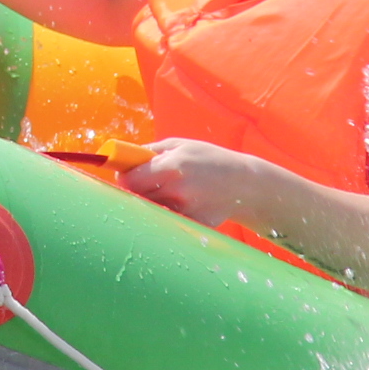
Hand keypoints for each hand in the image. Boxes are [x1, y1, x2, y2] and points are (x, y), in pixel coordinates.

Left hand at [116, 137, 276, 227]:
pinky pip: (169, 219)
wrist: (245, 185)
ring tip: (167, 191)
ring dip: (152, 201)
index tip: (123, 176)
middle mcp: (177, 190)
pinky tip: (183, 203)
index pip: (131, 179)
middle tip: (141, 184)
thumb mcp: (182, 145)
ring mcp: (186, 210)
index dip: (124, 178)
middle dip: (135, 190)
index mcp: (172, 166)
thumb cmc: (210, 159)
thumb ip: (152, 150)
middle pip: (138, 196)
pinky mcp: (193, 224)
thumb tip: (125, 156)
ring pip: (152, 209)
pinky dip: (168, 213)